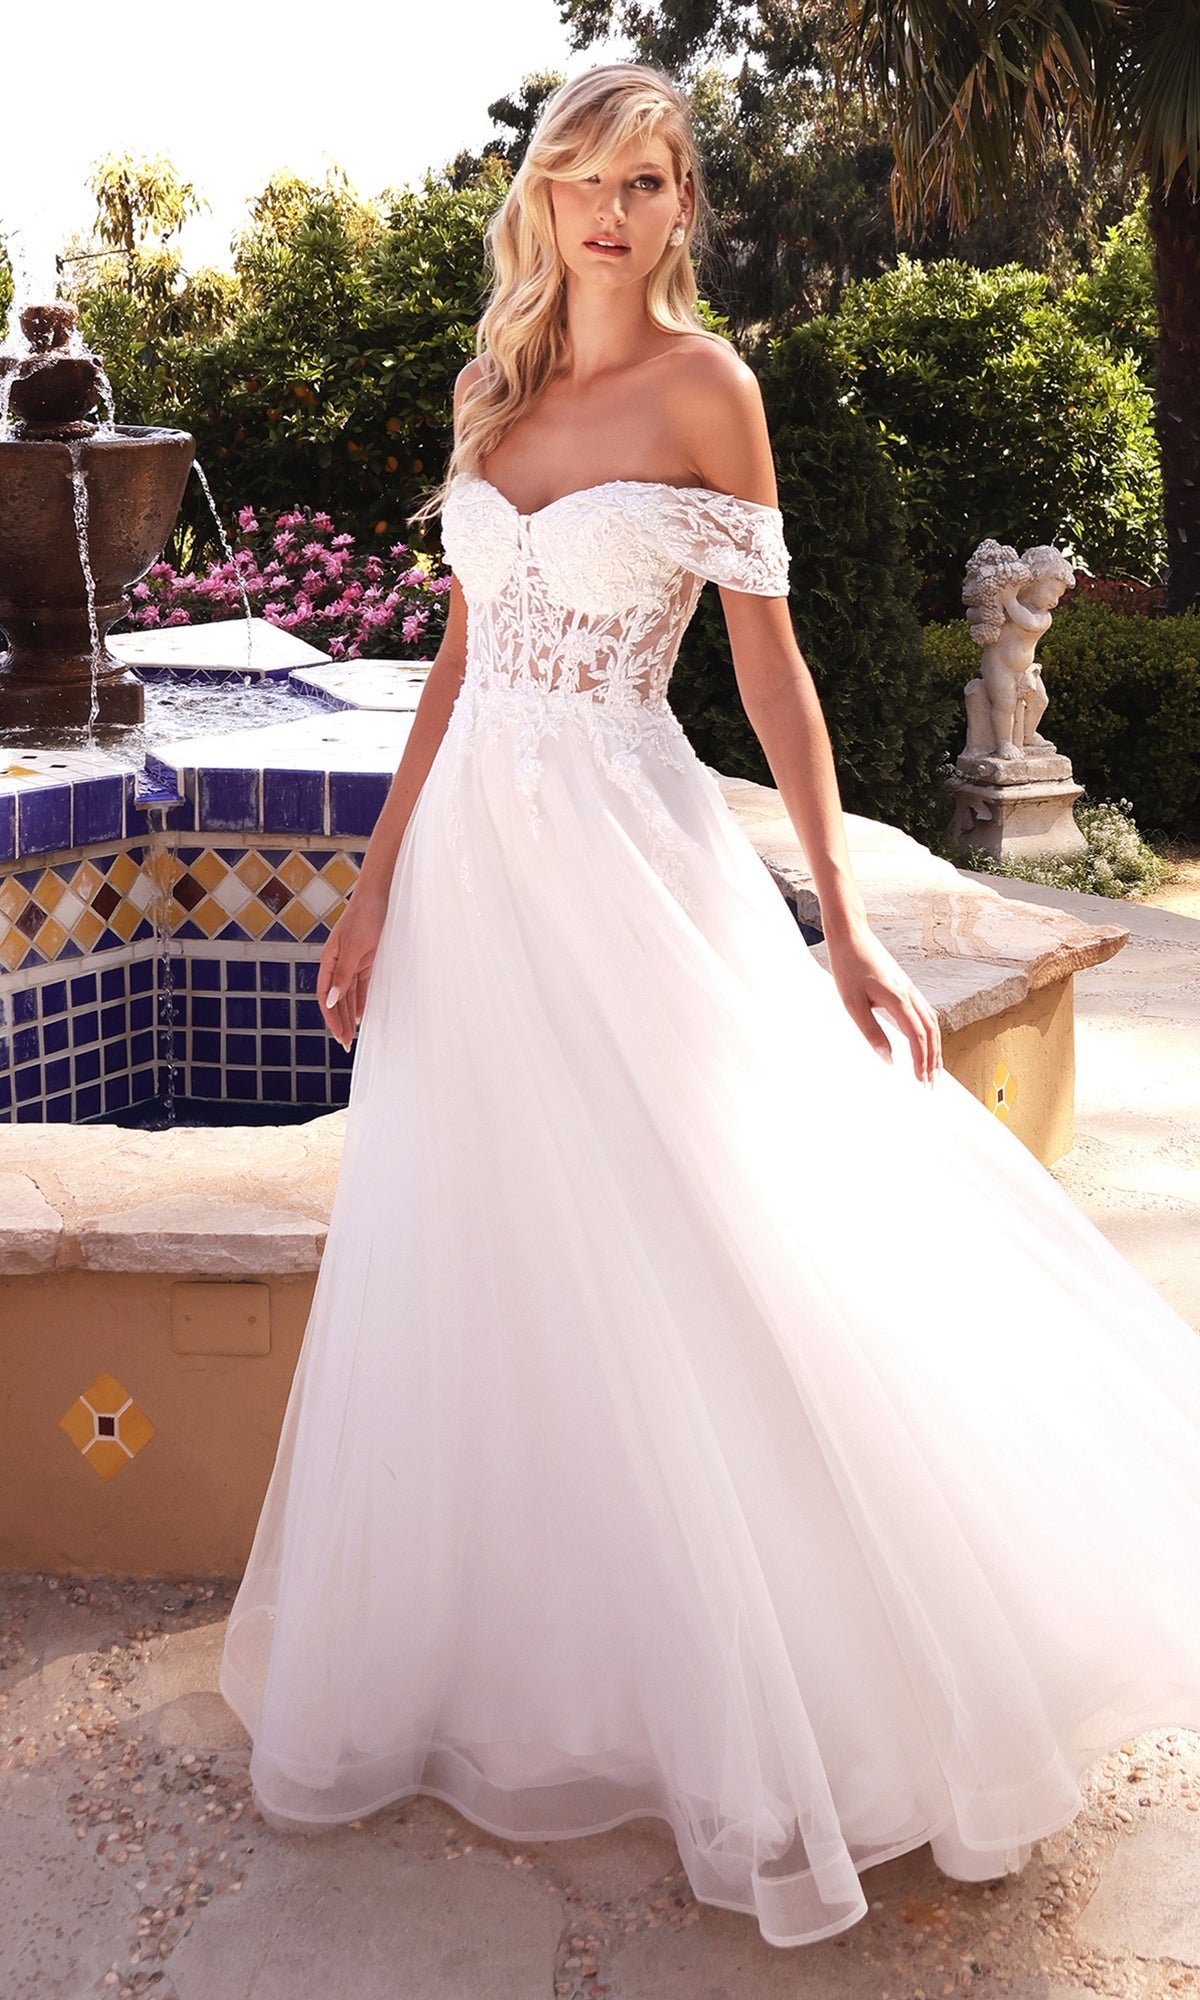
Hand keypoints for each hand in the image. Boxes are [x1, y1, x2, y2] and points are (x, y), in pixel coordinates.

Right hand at [318, 886, 388, 1051]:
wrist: (379, 897)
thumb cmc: (364, 918)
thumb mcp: (354, 948)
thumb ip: (343, 975)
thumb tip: (330, 1001)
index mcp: (329, 960)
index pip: (324, 994)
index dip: (329, 1016)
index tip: (338, 1035)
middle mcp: (337, 963)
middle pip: (334, 998)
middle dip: (338, 1022)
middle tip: (345, 1045)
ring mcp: (352, 962)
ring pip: (347, 995)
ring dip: (348, 1015)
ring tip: (351, 1036)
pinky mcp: (366, 960)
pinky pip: (360, 986)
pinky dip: (359, 1002)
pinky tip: (360, 1016)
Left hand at [822, 922, 941, 1084]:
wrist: (851, 936)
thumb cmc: (848, 967)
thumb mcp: (853, 1004)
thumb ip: (872, 1032)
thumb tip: (888, 1059)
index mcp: (898, 999)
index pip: (918, 1036)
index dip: (921, 1061)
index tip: (921, 1081)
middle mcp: (910, 994)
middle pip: (931, 1032)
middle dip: (933, 1059)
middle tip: (931, 1083)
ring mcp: (910, 988)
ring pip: (932, 1022)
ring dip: (935, 1047)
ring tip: (933, 1068)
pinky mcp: (905, 985)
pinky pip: (925, 1012)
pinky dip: (930, 1031)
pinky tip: (926, 1040)